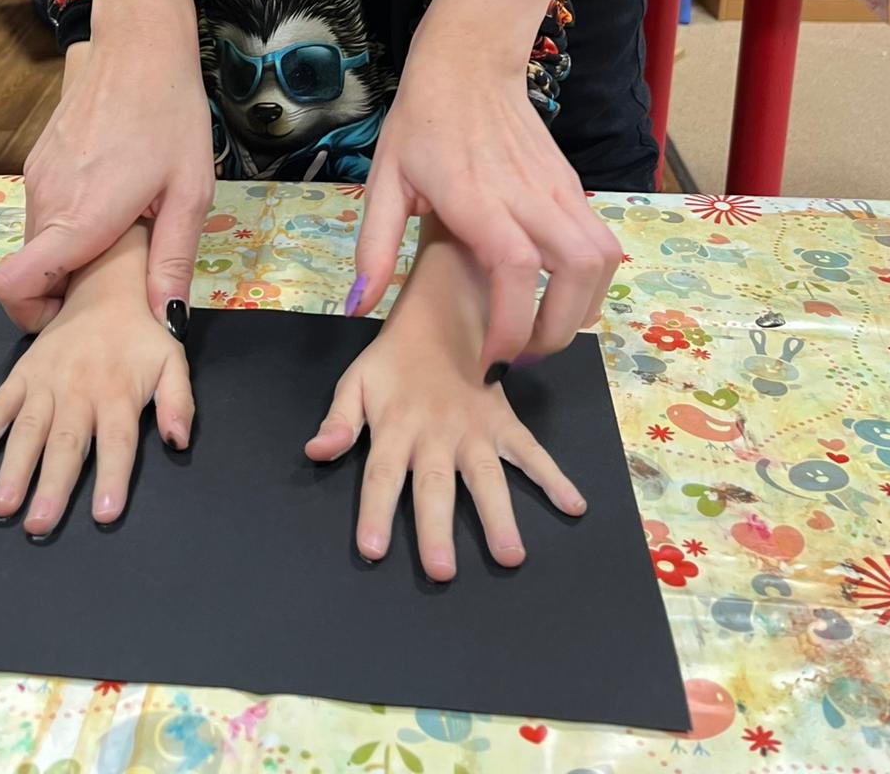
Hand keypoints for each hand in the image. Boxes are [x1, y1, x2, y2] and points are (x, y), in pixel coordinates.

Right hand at [0, 30, 214, 332]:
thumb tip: (164, 320)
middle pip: (32, 271)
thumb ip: (171, 261)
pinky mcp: (38, 160)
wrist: (140, 47)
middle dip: (64, 285)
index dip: (34, 314)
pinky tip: (111, 196)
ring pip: (38, 239)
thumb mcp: (189, 194)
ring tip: (121, 229)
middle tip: (117, 271)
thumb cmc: (171, 115)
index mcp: (80, 218)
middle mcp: (47, 200)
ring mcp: (37, 177)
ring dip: (70, 250)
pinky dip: (68, 219)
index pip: (14, 286)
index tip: (72, 313)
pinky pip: (44, 208)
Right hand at [0, 228, 192, 533]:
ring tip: (0, 506)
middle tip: (37, 526)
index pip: (117, 442)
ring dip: (13, 469)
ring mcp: (46, 383)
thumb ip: (178, 402)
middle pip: (66, 444)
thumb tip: (178, 442)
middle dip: (51, 486)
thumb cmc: (141, 337)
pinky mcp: (22, 374)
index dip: (112, 477)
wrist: (105, 290)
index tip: (103, 515)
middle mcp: (79, 390)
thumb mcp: (172, 363)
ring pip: (28, 430)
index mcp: (118, 393)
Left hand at [306, 225, 584, 580]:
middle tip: (441, 571)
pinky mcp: (503, 423)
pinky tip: (573, 505)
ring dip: (498, 516)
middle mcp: (435, 434)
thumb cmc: (393, 362)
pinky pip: (531, 451)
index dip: (375, 512)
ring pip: (486, 477)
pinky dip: (553, 477)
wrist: (441, 318)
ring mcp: (474, 430)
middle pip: (433, 486)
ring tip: (510, 556)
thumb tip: (316, 452)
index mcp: (395, 428)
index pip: (380, 476)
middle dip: (436, 528)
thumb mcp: (357, 383)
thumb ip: (340, 420)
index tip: (373, 550)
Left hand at [352, 5, 620, 376]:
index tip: (493, 355)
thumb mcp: (385, 180)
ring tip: (546, 328)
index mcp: (478, 197)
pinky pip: (599, 242)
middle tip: (522, 353)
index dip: (512, 322)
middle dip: (557, 329)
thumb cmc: (423, 121)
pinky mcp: (572, 186)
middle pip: (575, 272)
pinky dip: (590, 280)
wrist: (470, 62)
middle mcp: (528, 196)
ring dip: (583, 306)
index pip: (514, 268)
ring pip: (601, 259)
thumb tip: (359, 304)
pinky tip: (558, 293)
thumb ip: (375, 247)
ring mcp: (559, 190)